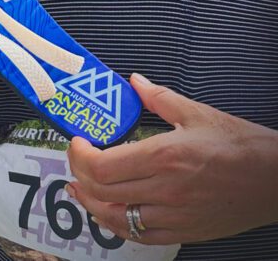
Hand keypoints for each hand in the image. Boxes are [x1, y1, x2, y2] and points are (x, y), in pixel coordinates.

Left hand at [67, 72, 277, 244]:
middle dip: (79, 175)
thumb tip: (134, 81)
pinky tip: (109, 213)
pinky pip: (142, 236)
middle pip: (104, 191)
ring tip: (80, 188)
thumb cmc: (243, 145)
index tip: (77, 141)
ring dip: (92, 203)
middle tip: (75, 160)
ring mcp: (176, 215)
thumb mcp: (198, 113)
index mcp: (165, 156)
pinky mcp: (187, 232)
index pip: (103, 166)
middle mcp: (166, 189)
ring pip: (118, 218)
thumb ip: (158, 98)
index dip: (79, 156)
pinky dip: (118, 226)